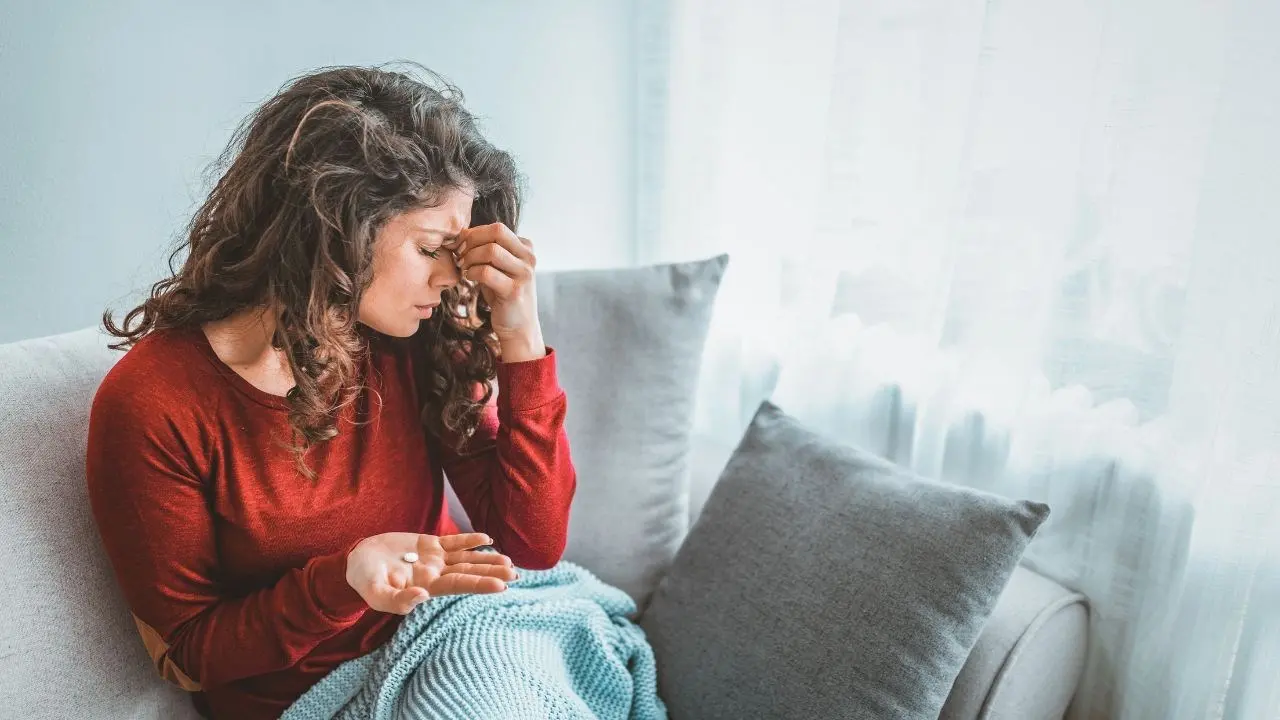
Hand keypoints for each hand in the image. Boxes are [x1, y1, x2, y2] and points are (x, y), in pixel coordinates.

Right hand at [345, 531, 517, 613]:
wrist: (356, 561)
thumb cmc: (364, 581)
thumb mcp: (375, 594)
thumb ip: (397, 600)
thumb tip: (422, 597)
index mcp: (426, 586)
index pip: (459, 585)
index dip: (481, 584)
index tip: (503, 585)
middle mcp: (435, 574)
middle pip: (469, 572)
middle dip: (492, 572)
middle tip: (517, 574)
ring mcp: (433, 559)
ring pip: (466, 558)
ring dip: (487, 558)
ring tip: (509, 561)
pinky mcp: (428, 544)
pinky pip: (453, 542)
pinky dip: (470, 540)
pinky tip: (486, 538)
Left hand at [447, 223, 544, 359]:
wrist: (518, 326)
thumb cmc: (503, 293)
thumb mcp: (497, 266)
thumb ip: (486, 248)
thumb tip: (461, 233)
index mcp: (526, 247)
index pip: (497, 228)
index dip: (474, 233)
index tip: (460, 246)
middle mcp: (529, 258)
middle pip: (496, 232)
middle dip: (472, 241)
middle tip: (460, 255)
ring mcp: (524, 274)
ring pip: (491, 250)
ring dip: (470, 257)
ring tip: (464, 268)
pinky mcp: (514, 291)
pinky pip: (486, 272)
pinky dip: (472, 272)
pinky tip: (469, 278)